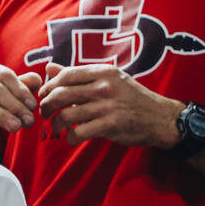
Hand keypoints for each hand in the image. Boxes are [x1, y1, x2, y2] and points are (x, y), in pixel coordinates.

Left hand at [38, 62, 182, 147]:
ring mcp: (107, 107)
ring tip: (56, 127)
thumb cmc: (131, 97)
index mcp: (103, 72)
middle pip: (61, 94)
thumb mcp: (109, 78)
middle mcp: (104, 87)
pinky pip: (79, 132)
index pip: (66, 75)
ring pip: (67, 115)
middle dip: (46, 105)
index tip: (43, 94)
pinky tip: (71, 138)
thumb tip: (49, 67)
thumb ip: (78, 74)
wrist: (161, 118)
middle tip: (44, 112)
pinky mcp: (110, 126)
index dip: (49, 86)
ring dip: (55, 123)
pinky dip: (70, 137)